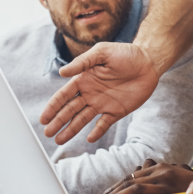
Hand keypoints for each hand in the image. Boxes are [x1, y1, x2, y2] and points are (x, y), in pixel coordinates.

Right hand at [39, 42, 158, 144]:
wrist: (148, 62)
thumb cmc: (125, 53)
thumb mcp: (102, 52)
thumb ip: (82, 62)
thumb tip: (62, 72)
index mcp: (84, 79)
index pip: (64, 96)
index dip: (53, 107)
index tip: (43, 118)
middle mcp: (90, 93)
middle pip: (70, 110)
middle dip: (58, 121)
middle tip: (47, 133)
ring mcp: (102, 103)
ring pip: (82, 119)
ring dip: (71, 129)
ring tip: (59, 140)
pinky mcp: (116, 111)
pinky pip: (104, 124)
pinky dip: (96, 131)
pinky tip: (89, 138)